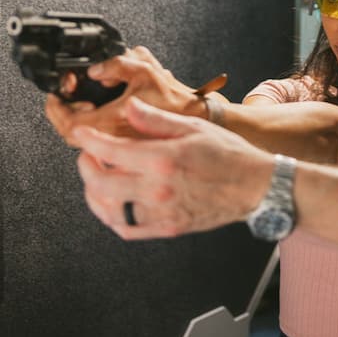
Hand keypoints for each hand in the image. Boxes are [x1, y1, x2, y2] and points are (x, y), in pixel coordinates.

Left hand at [45, 46, 202, 145]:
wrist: (197, 119)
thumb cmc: (176, 101)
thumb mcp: (146, 71)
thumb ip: (117, 65)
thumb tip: (96, 70)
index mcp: (114, 124)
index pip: (69, 125)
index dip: (56, 108)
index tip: (56, 94)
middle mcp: (114, 142)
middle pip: (71, 137)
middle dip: (64, 115)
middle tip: (70, 97)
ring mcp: (120, 151)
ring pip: (84, 144)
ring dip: (78, 123)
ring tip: (86, 105)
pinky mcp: (126, 154)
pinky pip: (99, 148)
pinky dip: (93, 132)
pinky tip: (103, 117)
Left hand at [72, 97, 272, 239]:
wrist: (256, 186)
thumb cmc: (229, 154)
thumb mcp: (193, 127)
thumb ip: (156, 119)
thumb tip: (129, 107)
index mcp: (163, 159)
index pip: (110, 151)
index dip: (89, 140)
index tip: (82, 134)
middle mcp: (158, 189)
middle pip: (100, 183)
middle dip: (86, 166)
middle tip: (89, 155)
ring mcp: (161, 212)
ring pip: (108, 210)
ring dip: (95, 193)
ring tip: (99, 178)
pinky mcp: (168, 228)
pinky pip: (128, 229)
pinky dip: (113, 217)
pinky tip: (115, 203)